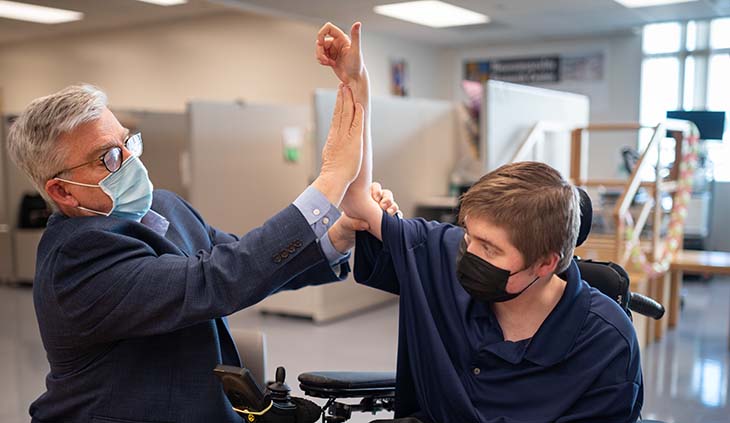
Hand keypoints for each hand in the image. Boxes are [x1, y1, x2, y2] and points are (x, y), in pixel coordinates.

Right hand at [312, 84, 363, 205]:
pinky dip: (358, 114)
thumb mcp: (330, 157)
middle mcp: (337, 135)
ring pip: (346, 114)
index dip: (337, 106)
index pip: (335, 118)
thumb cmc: (333, 174)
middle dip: (341, 98)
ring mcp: (345, 137)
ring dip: (348, 101)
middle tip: (342, 86)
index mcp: (332, 138)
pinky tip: (359, 105)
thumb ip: (332, 149)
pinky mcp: (353, 141)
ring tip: (348, 89)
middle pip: (339, 112)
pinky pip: (356, 124)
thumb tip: (331, 149)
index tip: (338, 96)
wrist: (333, 179)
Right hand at [316, 22, 364, 84]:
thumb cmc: (357, 66)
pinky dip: (321, 60)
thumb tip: (357, 23)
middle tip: (326, 59)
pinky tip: (329, 64)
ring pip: (319, 48)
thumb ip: (356, 36)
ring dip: (320, 56)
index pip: (328, 28)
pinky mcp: (331, 58)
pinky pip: (320, 56)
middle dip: (320, 50)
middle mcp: (337, 43)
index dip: (321, 34)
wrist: (355, 79)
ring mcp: (333, 50)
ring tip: (328, 63)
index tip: (321, 43)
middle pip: (321, 40)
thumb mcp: (356, 50)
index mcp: (342, 38)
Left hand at [328, 182, 400, 252]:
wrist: (347, 237)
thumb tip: (365, 225)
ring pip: (392, 204)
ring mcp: (382, 211)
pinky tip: (395, 219)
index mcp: (365, 196)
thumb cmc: (345, 226)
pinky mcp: (387, 221)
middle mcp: (375, 202)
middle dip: (387, 199)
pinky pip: (396, 216)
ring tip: (389, 213)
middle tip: (383, 206)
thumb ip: (353, 223)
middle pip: (386, 194)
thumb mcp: (345, 224)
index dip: (377, 190)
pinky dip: (397, 217)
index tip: (375, 198)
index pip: (375, 187)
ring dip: (393, 207)